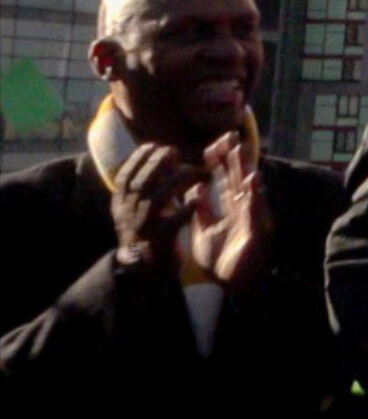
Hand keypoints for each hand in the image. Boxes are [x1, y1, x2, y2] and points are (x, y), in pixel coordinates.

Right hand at [110, 144, 201, 273]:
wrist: (145, 272)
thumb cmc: (148, 233)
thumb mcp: (140, 209)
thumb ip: (151, 185)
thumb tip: (166, 155)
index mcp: (120, 208)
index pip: (123, 179)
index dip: (136, 160)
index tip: (151, 145)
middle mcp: (128, 218)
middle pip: (139, 185)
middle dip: (155, 165)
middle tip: (172, 151)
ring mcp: (142, 232)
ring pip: (154, 201)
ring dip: (173, 182)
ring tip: (192, 170)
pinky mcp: (158, 245)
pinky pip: (170, 225)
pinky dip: (183, 210)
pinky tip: (196, 199)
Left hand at [185, 132, 268, 285]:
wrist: (229, 286)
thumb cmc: (219, 260)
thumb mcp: (204, 229)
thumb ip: (202, 209)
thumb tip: (196, 187)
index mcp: (231, 208)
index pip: (226, 179)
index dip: (220, 162)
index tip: (211, 144)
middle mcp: (244, 209)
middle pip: (239, 178)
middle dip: (234, 157)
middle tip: (228, 136)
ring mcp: (253, 219)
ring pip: (250, 189)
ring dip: (246, 169)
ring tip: (241, 150)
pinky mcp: (258, 231)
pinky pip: (256, 210)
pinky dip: (255, 194)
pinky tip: (252, 180)